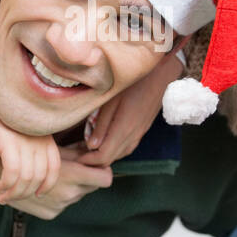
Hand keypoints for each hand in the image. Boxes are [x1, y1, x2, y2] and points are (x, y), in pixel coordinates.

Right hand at [0, 122, 61, 205]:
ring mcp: (25, 139)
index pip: (54, 168)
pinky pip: (13, 171)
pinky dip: (7, 184)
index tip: (36, 195)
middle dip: (24, 194)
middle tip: (9, 198)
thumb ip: (29, 152)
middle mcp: (38, 138)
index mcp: (45, 137)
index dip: (47, 185)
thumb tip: (30, 180)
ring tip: (3, 196)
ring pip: (26, 177)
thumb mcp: (20, 136)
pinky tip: (0, 187)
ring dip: (14, 193)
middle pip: (39, 177)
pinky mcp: (8, 140)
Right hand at [0, 144, 112, 218]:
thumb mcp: (52, 148)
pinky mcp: (50, 214)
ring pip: (77, 195)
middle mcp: (69, 192)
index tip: (95, 164)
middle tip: (72, 167)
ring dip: (69, 186)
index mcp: (72, 174)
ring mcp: (60, 205)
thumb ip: (76, 152)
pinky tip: (42, 188)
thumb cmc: (24, 150)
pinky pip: (62, 204)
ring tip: (53, 177)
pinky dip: (55, 196)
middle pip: (92, 187)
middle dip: (85, 177)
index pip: (105, 178)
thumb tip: (96, 152)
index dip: (103, 170)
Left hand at [78, 38, 187, 166]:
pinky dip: (114, 149)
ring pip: (120, 154)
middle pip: (111, 159)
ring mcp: (140, 133)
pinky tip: (105, 140)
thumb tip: (90, 145)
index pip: (103, 156)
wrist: (162, 75)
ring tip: (87, 148)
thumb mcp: (111, 99)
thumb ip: (101, 124)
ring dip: (104, 155)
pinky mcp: (143, 129)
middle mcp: (133, 136)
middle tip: (76, 152)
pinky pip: (127, 146)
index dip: (88, 161)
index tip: (75, 156)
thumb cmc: (134, 82)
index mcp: (124, 129)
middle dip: (93, 160)